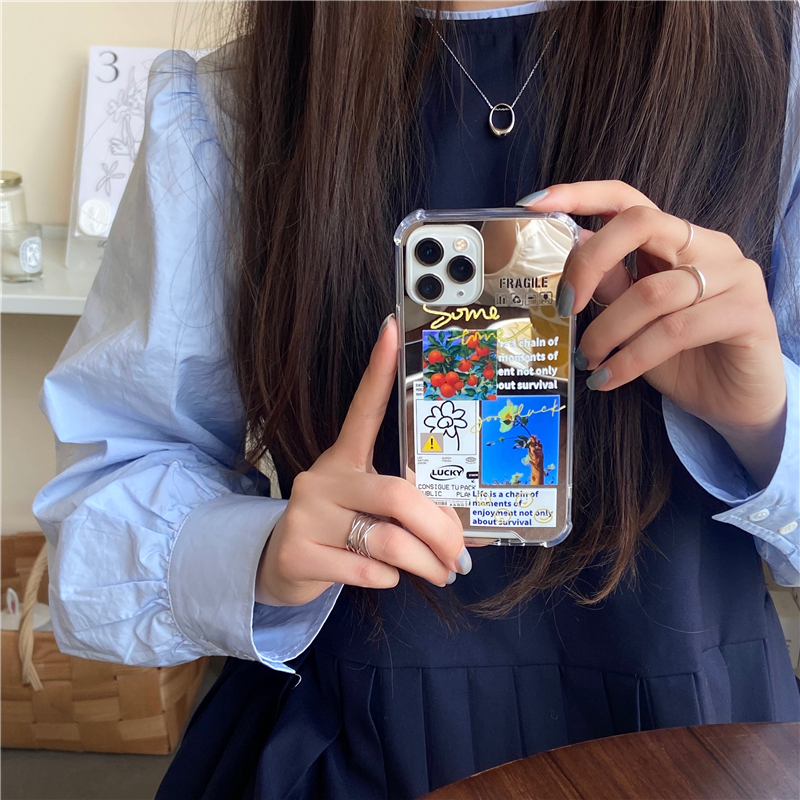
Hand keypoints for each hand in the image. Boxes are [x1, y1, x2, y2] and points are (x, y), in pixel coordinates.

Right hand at [255, 315, 468, 606]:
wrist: (282, 566)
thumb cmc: (342, 530)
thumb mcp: (368, 507)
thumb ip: (408, 507)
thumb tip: (461, 532)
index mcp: (344, 457)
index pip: (363, 410)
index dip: (377, 372)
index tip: (390, 330)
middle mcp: (323, 478)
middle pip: (396, 493)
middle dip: (440, 529)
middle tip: (460, 555)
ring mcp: (306, 514)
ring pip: (387, 539)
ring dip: (425, 562)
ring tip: (442, 572)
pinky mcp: (298, 551)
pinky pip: (366, 569)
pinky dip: (390, 579)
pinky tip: (390, 578)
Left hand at [521, 181, 786, 486]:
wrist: (733, 401)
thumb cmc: (681, 357)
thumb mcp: (633, 318)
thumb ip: (611, 284)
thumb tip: (572, 251)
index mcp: (676, 240)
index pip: (628, 200)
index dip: (581, 195)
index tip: (534, 205)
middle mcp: (708, 246)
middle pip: (641, 224)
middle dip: (589, 263)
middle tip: (565, 306)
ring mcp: (734, 275)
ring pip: (652, 291)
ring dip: (606, 331)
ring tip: (587, 359)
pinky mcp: (748, 314)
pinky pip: (675, 331)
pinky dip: (630, 359)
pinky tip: (607, 378)